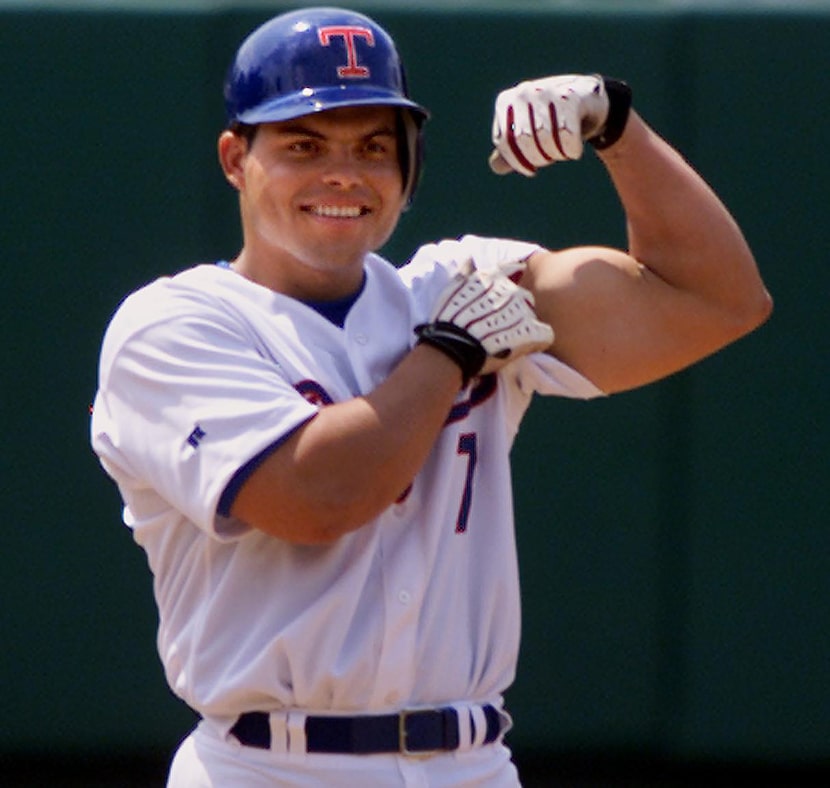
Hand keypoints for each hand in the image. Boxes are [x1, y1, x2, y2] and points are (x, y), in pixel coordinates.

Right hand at [415, 260, 553, 383]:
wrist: (453, 347)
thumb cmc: (449, 320)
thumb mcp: (453, 288)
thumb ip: (466, 270)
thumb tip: (470, 256)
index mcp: (495, 277)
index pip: (514, 271)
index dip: (509, 286)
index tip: (503, 298)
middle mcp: (512, 290)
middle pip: (524, 297)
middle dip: (516, 309)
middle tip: (501, 326)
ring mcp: (523, 311)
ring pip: (532, 315)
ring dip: (523, 325)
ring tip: (508, 340)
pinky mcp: (531, 333)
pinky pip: (545, 335)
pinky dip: (538, 341)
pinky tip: (525, 348)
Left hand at [489, 74, 629, 175]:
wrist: (587, 98)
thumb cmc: (551, 119)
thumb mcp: (526, 131)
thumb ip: (510, 147)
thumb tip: (496, 167)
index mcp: (506, 101)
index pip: (504, 141)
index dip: (517, 162)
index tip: (531, 170)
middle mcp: (523, 92)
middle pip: (524, 139)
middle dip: (538, 158)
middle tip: (549, 159)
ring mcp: (546, 90)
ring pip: (545, 136)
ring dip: (557, 154)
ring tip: (563, 152)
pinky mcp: (570, 95)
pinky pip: (566, 133)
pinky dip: (571, 150)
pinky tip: (574, 151)